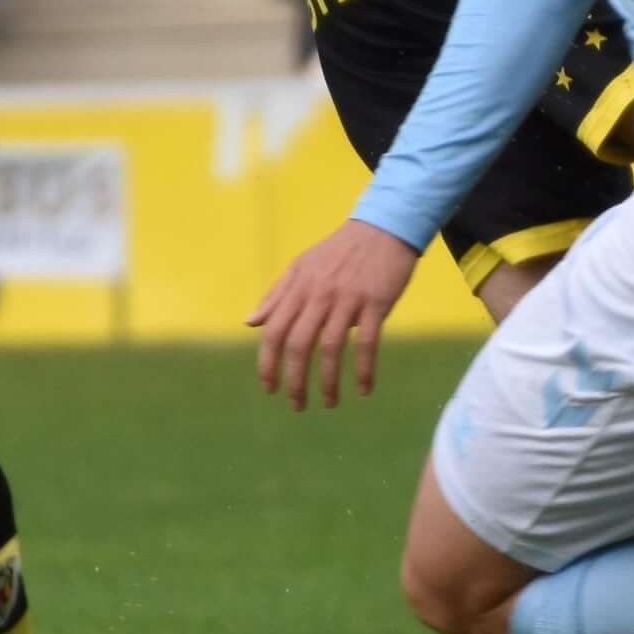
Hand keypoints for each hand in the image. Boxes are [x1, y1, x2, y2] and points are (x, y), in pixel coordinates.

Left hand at [248, 218, 418, 410]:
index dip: (268, 364)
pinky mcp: (376, 301)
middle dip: (295, 380)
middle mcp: (319, 294)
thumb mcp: (300, 266)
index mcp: (297, 287)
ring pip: (330, 347)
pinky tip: (363, 389)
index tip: (270, 388)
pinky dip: (364, 369)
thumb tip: (250, 322)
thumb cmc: (339, 251)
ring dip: (328, 381)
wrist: (383, 227)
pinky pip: (368, 342)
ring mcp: (348, 298)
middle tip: (297, 405)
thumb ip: (275, 295)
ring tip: (329, 403)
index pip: (274, 331)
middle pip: (298, 344)